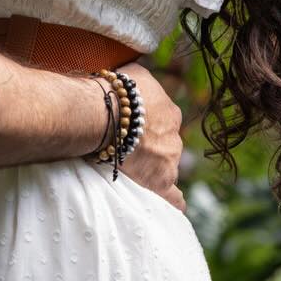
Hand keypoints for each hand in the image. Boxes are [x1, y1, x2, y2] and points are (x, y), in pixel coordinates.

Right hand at [115, 64, 185, 209]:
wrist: (106, 113)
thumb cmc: (117, 90)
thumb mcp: (134, 75)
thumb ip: (142, 84)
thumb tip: (137, 82)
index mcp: (170, 113)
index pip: (164, 123)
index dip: (148, 127)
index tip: (133, 130)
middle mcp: (174, 137)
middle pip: (166, 147)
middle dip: (152, 149)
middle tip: (129, 150)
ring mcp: (169, 160)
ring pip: (167, 168)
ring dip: (155, 170)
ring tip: (137, 175)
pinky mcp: (160, 181)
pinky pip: (173, 197)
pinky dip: (173, 201)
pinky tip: (173, 205)